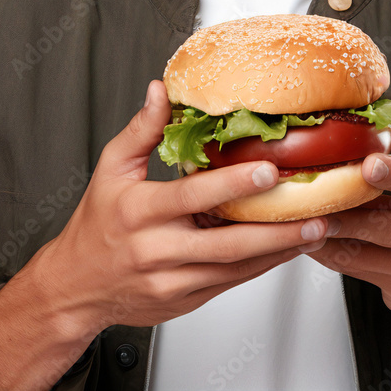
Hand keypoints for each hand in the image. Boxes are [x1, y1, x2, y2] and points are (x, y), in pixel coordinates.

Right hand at [36, 80, 331, 334]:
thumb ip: (142, 129)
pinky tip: (287, 249)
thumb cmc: (96, 224)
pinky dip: (262, 266)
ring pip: (235, 268)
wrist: (75, 288)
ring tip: (315, 230)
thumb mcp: (111, 169)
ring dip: (278, 251)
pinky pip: (230, 283)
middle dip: (274, 229)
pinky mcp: (185, 300)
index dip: (232, 184)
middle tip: (314, 213)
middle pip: (225, 243)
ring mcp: (172, 280)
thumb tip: (161, 91)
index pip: (192, 195)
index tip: (268, 170)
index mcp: (139, 212)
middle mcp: (157, 250)